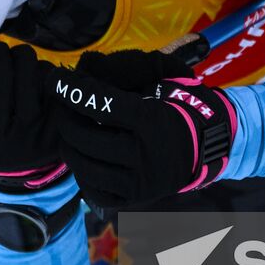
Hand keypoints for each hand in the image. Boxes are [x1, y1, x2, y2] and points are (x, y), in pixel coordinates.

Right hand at [0, 37, 67, 192]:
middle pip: (1, 65)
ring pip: (26, 64)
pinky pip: (49, 77)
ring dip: (19, 56)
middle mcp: (0, 139)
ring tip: (13, 64)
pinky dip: (40, 70)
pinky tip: (32, 81)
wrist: (17, 167)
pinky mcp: (57, 128)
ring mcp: (32, 135)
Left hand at [44, 49, 237, 209]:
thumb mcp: (161, 76)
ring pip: (83, 166)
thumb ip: (123, 69)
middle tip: (62, 106)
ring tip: (69, 131)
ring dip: (68, 145)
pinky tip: (84, 156)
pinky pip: (94, 191)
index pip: (100, 104)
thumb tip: (83, 65)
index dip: (71, 90)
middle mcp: (146, 155)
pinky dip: (82, 172)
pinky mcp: (136, 199)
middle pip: (84, 137)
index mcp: (153, 120)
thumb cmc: (179, 102)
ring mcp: (141, 183)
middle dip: (64, 117)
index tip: (54, 80)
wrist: (211, 142)